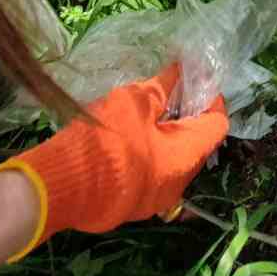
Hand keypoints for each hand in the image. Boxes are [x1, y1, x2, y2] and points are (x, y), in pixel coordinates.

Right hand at [0, 65, 227, 257]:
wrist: (59, 187)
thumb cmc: (107, 139)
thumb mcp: (135, 101)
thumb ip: (162, 86)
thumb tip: (179, 68)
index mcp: (185, 159)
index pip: (216, 125)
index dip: (211, 98)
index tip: (197, 78)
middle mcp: (176, 186)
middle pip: (196, 144)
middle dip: (187, 115)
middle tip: (172, 89)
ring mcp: (152, 201)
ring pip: (172, 161)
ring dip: (166, 134)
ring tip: (151, 108)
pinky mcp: (129, 206)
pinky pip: (151, 175)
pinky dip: (150, 152)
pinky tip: (131, 133)